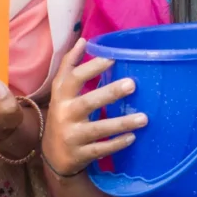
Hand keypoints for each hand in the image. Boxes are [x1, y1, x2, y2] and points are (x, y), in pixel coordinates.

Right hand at [45, 41, 141, 176]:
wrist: (53, 155)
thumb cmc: (63, 115)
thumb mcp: (61, 92)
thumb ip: (70, 67)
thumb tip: (83, 40)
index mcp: (61, 96)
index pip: (73, 78)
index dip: (91, 67)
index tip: (112, 58)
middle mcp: (64, 114)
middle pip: (87, 102)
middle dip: (109, 93)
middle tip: (132, 84)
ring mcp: (72, 136)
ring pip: (98, 129)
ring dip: (121, 123)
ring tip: (144, 118)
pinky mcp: (80, 154)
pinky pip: (101, 149)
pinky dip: (117, 143)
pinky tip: (133, 137)